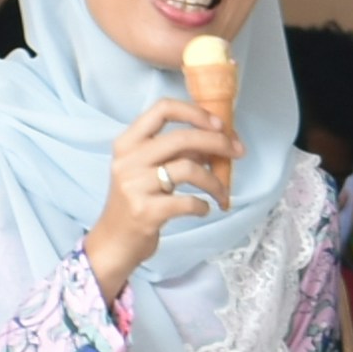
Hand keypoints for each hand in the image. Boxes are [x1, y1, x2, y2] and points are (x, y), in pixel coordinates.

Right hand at [78, 93, 235, 301]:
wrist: (114, 242)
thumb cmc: (137, 201)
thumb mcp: (149, 170)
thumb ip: (177, 152)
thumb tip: (219, 139)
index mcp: (127, 142)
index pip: (163, 109)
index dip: (196, 113)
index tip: (220, 125)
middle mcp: (128, 160)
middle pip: (182, 137)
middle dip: (218, 142)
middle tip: (238, 152)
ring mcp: (134, 185)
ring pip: (189, 169)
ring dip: (216, 181)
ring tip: (223, 194)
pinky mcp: (145, 212)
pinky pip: (188, 202)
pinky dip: (203, 205)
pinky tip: (203, 209)